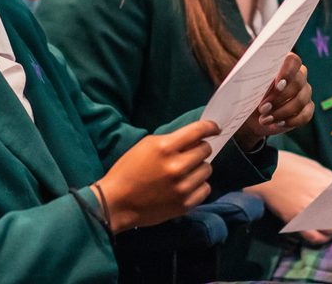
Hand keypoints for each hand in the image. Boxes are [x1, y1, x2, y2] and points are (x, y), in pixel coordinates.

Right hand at [95, 120, 219, 232]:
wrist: (116, 202)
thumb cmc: (129, 170)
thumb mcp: (147, 145)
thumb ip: (172, 140)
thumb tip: (195, 138)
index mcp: (165, 147)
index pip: (198, 130)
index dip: (210, 126)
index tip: (215, 128)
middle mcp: (177, 166)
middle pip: (205, 150)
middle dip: (200, 148)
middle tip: (189, 153)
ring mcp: (182, 187)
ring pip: (207, 169)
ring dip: (199, 167)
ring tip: (185, 171)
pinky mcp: (184, 204)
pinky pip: (206, 188)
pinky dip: (199, 185)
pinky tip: (187, 185)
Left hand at [235, 53, 313, 150]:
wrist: (251, 116)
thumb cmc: (248, 93)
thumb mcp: (245, 83)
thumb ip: (249, 73)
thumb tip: (246, 70)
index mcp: (284, 62)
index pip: (294, 61)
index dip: (287, 72)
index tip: (277, 85)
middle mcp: (298, 75)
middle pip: (299, 82)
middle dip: (280, 97)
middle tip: (263, 108)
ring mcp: (304, 92)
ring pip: (301, 100)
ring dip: (282, 112)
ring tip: (265, 118)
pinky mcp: (306, 109)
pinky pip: (305, 115)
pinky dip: (291, 121)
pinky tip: (277, 124)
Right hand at [245, 151, 331, 244]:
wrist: (266, 170)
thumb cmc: (290, 164)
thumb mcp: (313, 165)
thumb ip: (328, 178)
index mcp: (326, 181)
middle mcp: (320, 196)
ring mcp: (308, 209)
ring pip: (331, 229)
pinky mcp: (296, 219)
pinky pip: (313, 236)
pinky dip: (320, 238)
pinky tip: (321, 235)